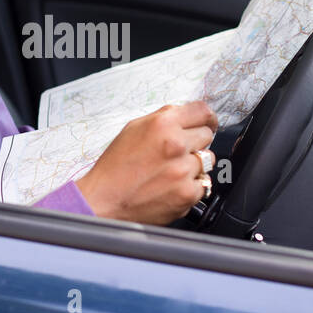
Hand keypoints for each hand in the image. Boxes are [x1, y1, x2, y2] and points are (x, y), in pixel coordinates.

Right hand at [76, 101, 218, 224]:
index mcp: (162, 124)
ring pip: (208, 161)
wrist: (104, 201)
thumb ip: (164, 119)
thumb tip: (186, 116)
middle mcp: (175, 145)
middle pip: (207, 135)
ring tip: (171, 172)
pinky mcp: (187, 194)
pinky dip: (191, 186)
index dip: (207, 118)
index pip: (203, 111)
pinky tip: (171, 187)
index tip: (208, 123)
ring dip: (194, 165)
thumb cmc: (115, 167)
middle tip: (176, 153)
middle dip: (195, 142)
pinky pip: (203, 184)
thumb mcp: (134, 129)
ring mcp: (183, 171)